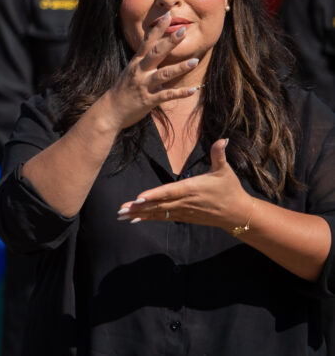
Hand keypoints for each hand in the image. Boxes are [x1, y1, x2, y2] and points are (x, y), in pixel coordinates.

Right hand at [100, 11, 200, 129]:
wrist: (109, 111)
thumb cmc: (122, 90)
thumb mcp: (131, 72)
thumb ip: (144, 62)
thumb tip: (158, 51)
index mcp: (136, 63)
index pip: (147, 42)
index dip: (158, 29)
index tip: (167, 15)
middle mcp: (139, 71)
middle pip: (156, 54)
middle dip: (170, 42)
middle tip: (183, 31)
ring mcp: (143, 86)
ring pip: (163, 75)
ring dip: (180, 68)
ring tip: (195, 61)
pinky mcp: (148, 101)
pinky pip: (166, 96)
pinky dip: (180, 93)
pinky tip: (192, 90)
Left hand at [117, 139, 254, 230]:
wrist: (237, 213)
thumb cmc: (230, 189)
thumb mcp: (225, 170)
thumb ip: (218, 154)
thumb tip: (222, 138)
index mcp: (191, 188)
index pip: (169, 191)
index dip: (154, 195)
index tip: (139, 197)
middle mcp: (185, 201)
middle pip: (158, 204)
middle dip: (139, 207)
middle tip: (121, 209)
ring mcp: (183, 211)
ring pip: (158, 212)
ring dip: (139, 214)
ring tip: (121, 215)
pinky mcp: (184, 217)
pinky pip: (163, 218)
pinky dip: (148, 218)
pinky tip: (134, 220)